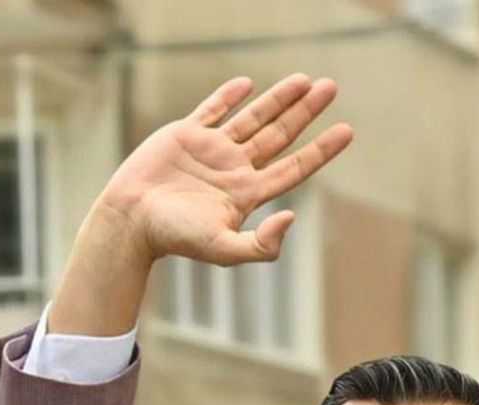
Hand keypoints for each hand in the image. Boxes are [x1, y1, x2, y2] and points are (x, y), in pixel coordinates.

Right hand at [105, 73, 352, 265]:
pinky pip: (212, 110)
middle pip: (280, 135)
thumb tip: (291, 218)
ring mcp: (212, 150)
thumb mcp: (225, 249)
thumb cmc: (176, 238)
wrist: (131, 220)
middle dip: (306, 112)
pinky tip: (247, 84)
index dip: (321, 150)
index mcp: (248, 194)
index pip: (294, 167)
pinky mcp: (185, 134)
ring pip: (253, 118)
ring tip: (304, 80)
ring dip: (278, 98)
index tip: (347, 130)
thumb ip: (262, 244)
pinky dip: (229, 96)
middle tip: (331, 88)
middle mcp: (236, 169)